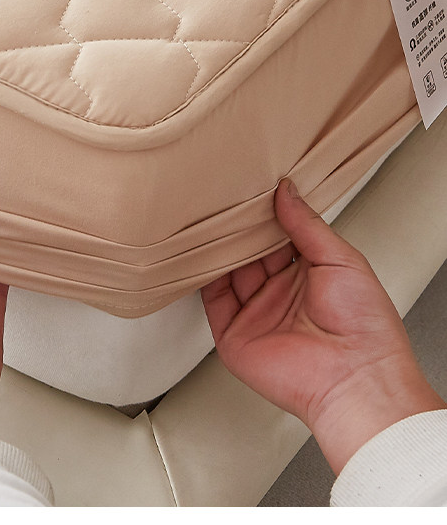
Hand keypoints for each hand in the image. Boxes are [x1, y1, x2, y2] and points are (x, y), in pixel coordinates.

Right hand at [201, 178, 445, 474]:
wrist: (355, 378)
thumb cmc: (365, 326)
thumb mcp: (342, 258)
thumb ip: (307, 224)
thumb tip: (286, 190)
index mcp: (310, 274)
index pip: (279, 235)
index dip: (267, 213)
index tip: (253, 187)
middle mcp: (281, 293)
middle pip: (251, 251)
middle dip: (239, 227)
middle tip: (226, 196)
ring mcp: (257, 314)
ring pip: (228, 270)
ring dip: (219, 246)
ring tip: (209, 215)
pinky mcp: (235, 335)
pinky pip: (212, 299)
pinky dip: (203, 275)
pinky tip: (200, 250)